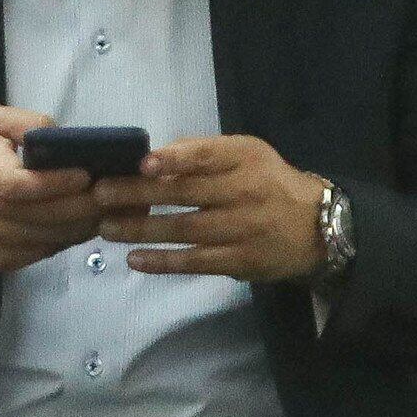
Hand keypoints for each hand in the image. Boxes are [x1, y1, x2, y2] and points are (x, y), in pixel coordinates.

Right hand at [0, 107, 107, 274]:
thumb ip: (24, 123)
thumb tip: (62, 136)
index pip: (23, 185)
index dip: (58, 183)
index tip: (87, 175)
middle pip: (47, 216)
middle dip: (87, 206)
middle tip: (114, 193)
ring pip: (51, 238)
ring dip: (84, 225)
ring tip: (107, 209)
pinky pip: (43, 252)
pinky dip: (66, 239)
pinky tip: (80, 224)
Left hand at [97, 135, 328, 282]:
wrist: (316, 227)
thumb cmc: (266, 181)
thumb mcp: (244, 153)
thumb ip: (202, 153)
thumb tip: (152, 158)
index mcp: (242, 159)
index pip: (205, 156)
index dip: (174, 159)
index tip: (141, 163)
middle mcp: (243, 193)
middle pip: (185, 194)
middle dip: (138, 194)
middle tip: (100, 194)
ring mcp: (241, 230)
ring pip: (184, 230)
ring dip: (141, 230)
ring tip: (106, 228)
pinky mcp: (239, 261)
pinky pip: (195, 263)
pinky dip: (163, 262)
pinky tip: (134, 259)